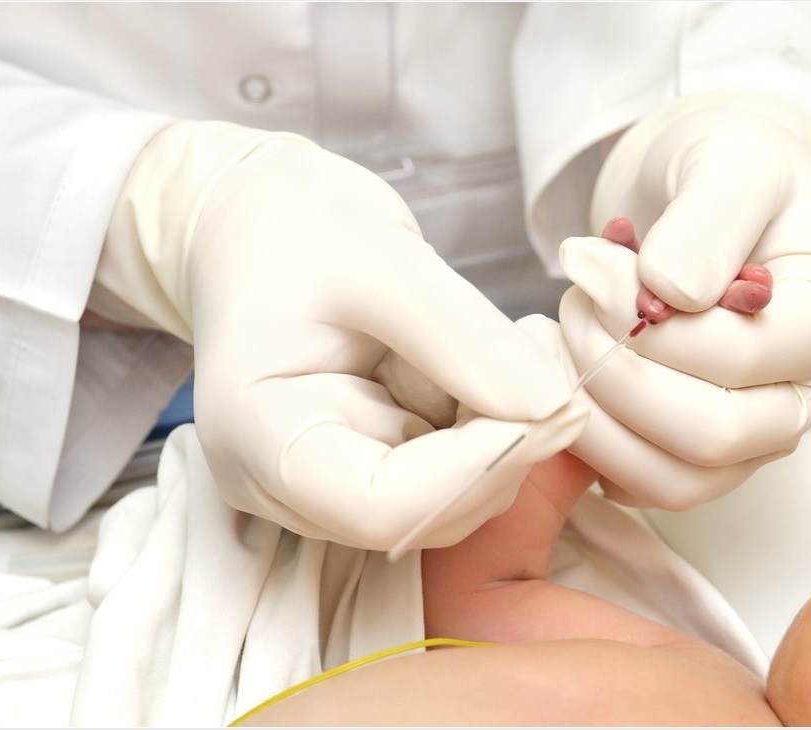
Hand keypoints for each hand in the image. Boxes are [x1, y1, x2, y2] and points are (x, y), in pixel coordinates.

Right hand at [99, 121, 584, 548]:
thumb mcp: (379, 258)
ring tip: (515, 343)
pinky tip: (488, 361)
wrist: (259, 227)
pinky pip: (446, 471)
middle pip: (418, 515)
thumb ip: (462, 335)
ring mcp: (322, 482)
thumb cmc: (296, 227)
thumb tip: (553, 405)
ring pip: (445, 500)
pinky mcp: (362, 465)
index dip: (474, 471)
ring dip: (502, 434)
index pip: (378, 506)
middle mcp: (282, 482)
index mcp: (257, 435)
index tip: (551, 404)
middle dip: (500, 449)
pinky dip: (488, 424)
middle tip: (544, 359)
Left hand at [558, 90, 810, 508]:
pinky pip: (636, 483)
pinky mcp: (697, 457)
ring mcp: (751, 437)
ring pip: (669, 481)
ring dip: (592, 416)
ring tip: (564, 339)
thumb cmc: (730, 175)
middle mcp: (803, 394)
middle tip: (571, 306)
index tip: (591, 268)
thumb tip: (667, 293)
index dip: (644, 325)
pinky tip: (567, 374)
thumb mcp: (731, 162)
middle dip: (613, 373)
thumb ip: (707, 218)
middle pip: (707, 438)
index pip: (733, 358)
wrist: (713, 199)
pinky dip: (586, 441)